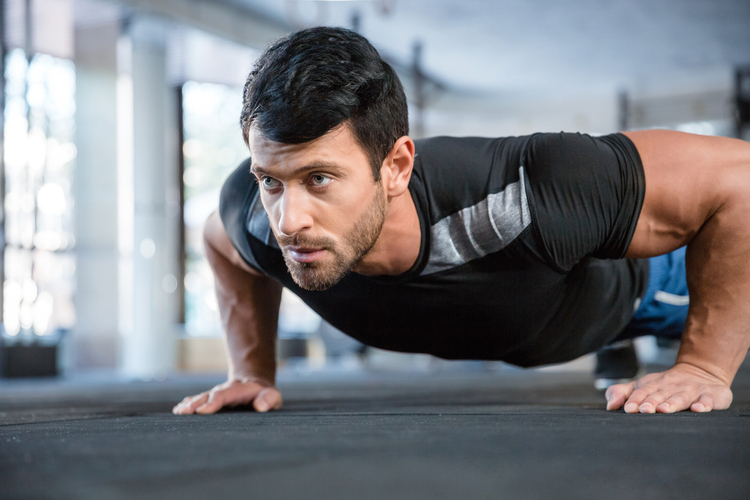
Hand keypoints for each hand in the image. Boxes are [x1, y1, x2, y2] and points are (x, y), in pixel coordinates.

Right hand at [172, 378, 281, 414]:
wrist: (255, 383)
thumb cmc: (265, 394)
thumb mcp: (272, 396)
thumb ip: (268, 399)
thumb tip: (260, 407)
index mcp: (237, 391)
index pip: (223, 396)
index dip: (212, 403)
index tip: (202, 411)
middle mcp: (223, 391)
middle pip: (206, 396)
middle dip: (194, 404)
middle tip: (183, 413)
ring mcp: (215, 395)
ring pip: (200, 398)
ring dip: (188, 404)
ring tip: (178, 412)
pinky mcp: (211, 399)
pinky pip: (197, 400)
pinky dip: (188, 404)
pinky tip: (178, 411)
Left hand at [605, 362, 732, 412]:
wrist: (701, 371)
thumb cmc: (665, 385)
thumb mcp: (643, 386)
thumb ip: (623, 393)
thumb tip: (609, 406)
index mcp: (653, 384)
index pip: (642, 392)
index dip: (635, 400)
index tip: (628, 409)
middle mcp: (671, 386)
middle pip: (660, 395)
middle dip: (651, 402)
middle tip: (644, 410)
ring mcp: (691, 390)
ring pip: (681, 397)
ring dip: (672, 403)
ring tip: (664, 410)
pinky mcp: (710, 394)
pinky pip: (708, 399)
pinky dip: (704, 403)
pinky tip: (698, 409)